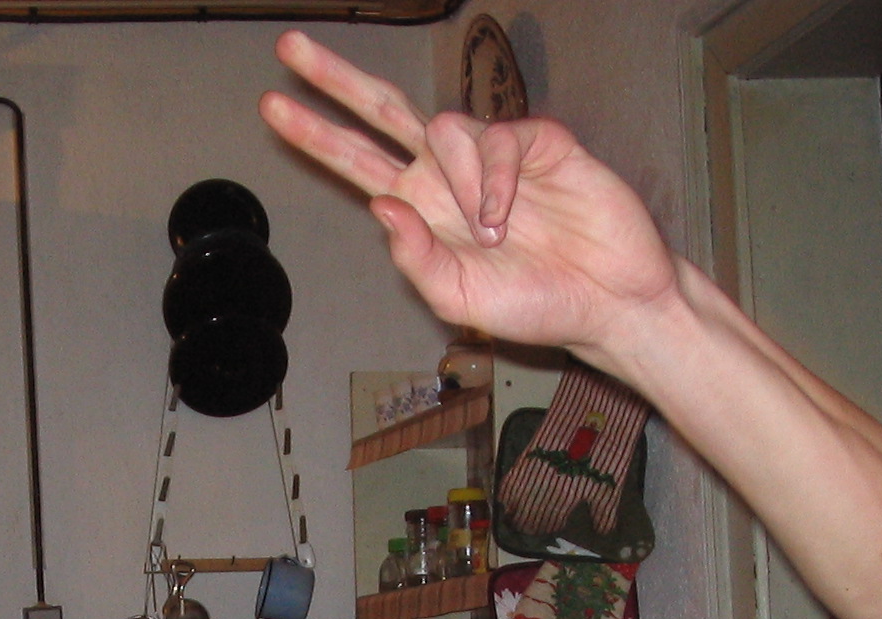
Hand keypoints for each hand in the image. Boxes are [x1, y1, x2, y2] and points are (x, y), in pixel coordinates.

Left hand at [260, 32, 680, 358]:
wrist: (609, 301)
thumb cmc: (537, 306)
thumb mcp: (459, 299)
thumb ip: (415, 259)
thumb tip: (380, 205)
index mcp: (422, 210)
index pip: (357, 162)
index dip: (316, 135)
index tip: (272, 108)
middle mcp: (448, 175)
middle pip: (383, 111)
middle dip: (335, 80)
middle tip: (289, 48)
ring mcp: (490, 156)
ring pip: (442, 127)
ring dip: (460, 183)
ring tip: (493, 233)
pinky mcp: (536, 141)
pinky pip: (496, 139)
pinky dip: (495, 179)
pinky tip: (509, 212)